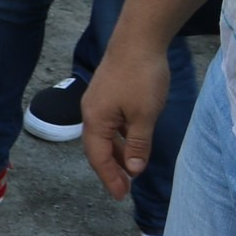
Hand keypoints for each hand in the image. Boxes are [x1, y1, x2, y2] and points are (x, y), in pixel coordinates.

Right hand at [80, 38, 171, 198]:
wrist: (138, 40)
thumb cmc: (141, 78)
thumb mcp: (144, 116)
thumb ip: (138, 144)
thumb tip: (134, 169)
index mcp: (95, 120)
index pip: (98, 158)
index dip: (110, 178)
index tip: (121, 196)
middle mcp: (91, 112)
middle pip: (97, 148)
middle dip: (111, 169)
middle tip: (126, 187)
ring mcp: (98, 101)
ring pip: (105, 135)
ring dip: (117, 153)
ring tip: (131, 168)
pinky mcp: (108, 93)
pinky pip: (111, 123)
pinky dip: (120, 137)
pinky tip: (132, 140)